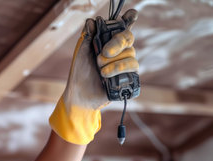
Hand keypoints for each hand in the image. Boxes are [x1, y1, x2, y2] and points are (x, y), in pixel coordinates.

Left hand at [49, 9, 138, 144]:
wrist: (79, 94)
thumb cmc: (79, 73)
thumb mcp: (81, 53)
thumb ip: (88, 37)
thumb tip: (91, 21)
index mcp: (109, 42)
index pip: (123, 27)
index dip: (129, 19)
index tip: (130, 15)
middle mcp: (120, 51)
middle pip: (128, 38)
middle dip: (116, 44)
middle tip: (102, 54)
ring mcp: (125, 64)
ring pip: (131, 55)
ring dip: (113, 62)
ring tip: (100, 70)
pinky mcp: (129, 78)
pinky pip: (133, 69)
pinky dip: (119, 70)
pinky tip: (107, 76)